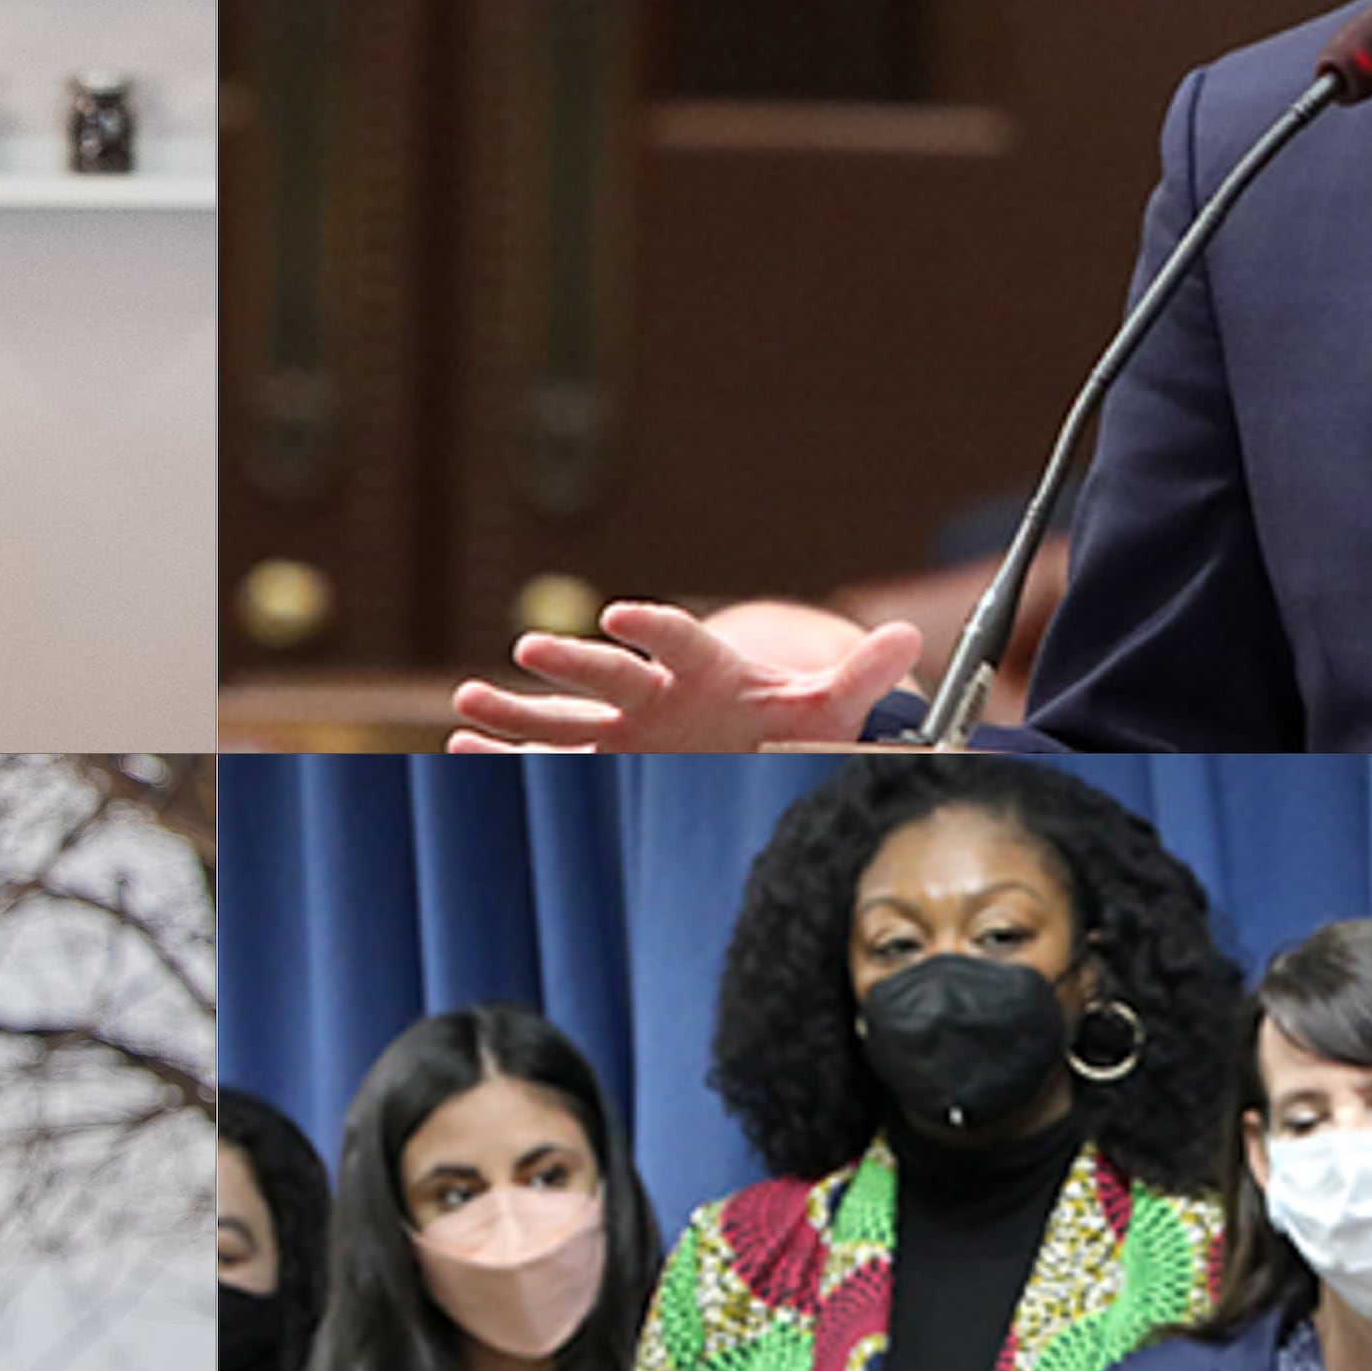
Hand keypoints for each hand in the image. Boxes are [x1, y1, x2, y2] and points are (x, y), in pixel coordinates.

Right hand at [448, 599, 924, 754]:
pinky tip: (464, 744)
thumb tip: (908, 640)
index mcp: (706, 667)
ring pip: (563, 713)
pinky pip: (550, 753)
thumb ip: (861, 674)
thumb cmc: (790, 716)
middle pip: (609, 673)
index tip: (622, 617)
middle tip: (533, 651)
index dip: (652, 626)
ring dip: (516, 706)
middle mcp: (655, 689)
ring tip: (466, 702)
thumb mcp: (830, 705)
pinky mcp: (606, 753)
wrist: (759, 734)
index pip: (678, 638)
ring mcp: (623, 722)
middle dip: (572, 663)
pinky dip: (508, 747)